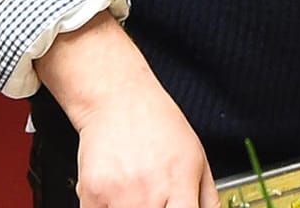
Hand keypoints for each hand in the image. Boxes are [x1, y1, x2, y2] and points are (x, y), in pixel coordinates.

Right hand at [70, 80, 217, 207]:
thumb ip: (207, 196)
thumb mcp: (197, 156)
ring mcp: (120, 195)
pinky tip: (114, 195)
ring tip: (135, 194)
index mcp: (180, 183)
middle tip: (156, 199)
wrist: (120, 102)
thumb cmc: (158, 126)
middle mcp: (151, 191)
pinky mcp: (92, 194)